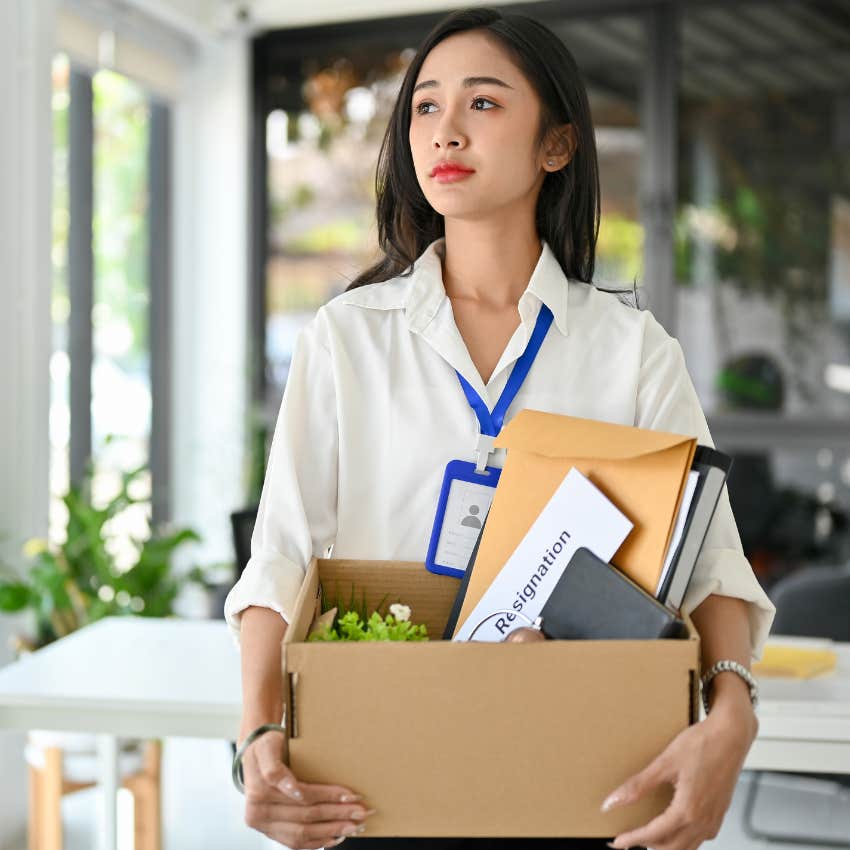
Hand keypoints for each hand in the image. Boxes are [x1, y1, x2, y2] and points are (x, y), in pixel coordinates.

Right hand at [240, 727, 374, 847]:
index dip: (328, 795)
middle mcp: (259, 812)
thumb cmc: (265, 748)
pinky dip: (318, 841)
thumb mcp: (267, 747)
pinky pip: (296, 843)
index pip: (302, 795)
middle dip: (336, 813)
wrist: (252, 757)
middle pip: (305, 815)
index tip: (350, 794)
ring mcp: (264, 826)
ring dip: (331, 830)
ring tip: (354, 825)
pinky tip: (336, 836)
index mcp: (259, 789)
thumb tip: (293, 789)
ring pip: (302, 833)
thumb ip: (275, 768)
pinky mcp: (271, 832)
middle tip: (361, 810)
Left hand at [600, 706, 756, 849]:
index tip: (617, 843)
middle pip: (671, 848)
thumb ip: (638, 786)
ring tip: (645, 837)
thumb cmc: (701, 744)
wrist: (731, 735)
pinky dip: (682, 840)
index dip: (633, 840)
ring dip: (665, 845)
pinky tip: (673, 828)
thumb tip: (612, 802)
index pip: (654, 836)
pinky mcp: (719, 813)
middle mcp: (703, 821)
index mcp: (688, 811)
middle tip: (627, 839)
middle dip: (647, 845)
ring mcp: (714, 819)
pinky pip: (699, 837)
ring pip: (687, 847)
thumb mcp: (664, 763)